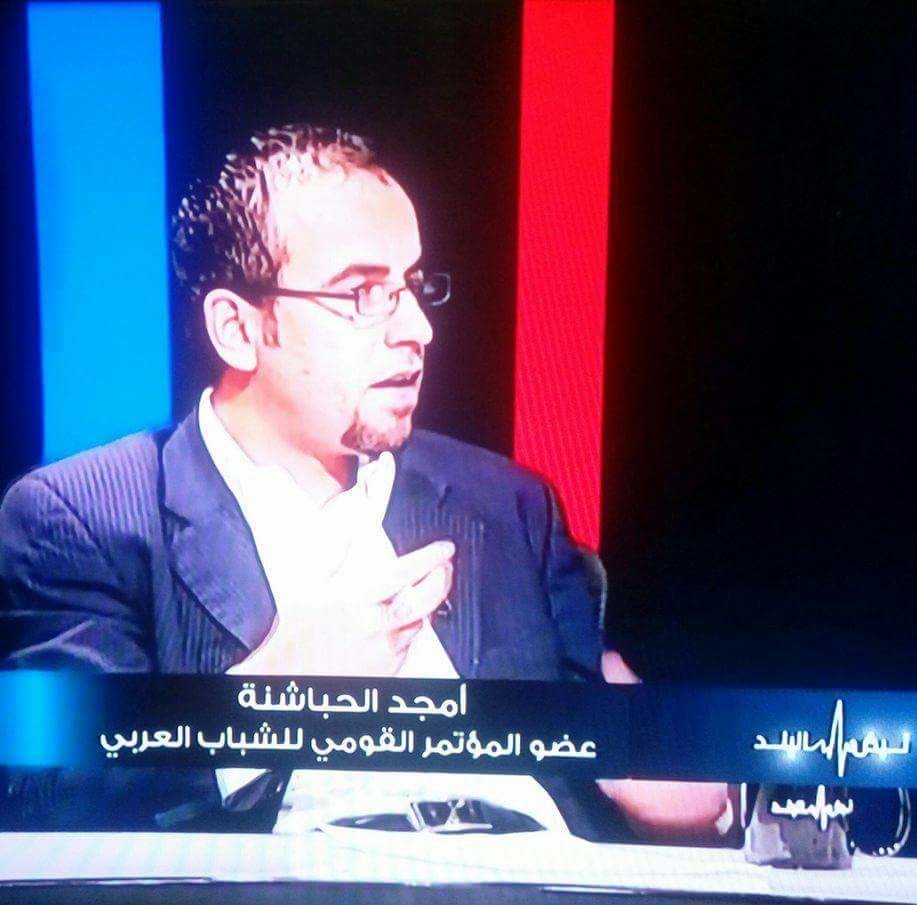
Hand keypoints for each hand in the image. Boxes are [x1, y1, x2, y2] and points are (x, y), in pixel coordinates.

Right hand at [229, 539, 454, 675]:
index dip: (428, 558)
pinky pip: (409, 643)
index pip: (401, 574)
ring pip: (419, 622)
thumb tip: (351, 531)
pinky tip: (397, 621)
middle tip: (446, 566)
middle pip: (425, 601)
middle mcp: (373, 627)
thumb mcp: (307, 588)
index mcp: (352, 601)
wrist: (289, 677)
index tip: (443, 548)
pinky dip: (409, 628)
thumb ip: (334, 556)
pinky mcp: (390, 669)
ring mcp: (384, 651)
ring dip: (425, 605)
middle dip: (442, 579)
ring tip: (422, 590)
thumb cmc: (294, 636)